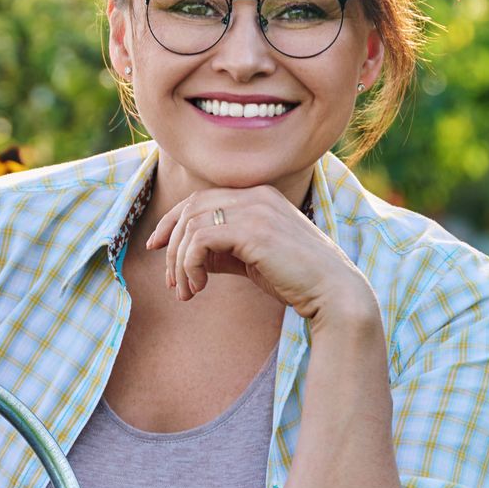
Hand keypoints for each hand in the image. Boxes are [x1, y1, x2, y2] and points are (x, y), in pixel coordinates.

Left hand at [141, 186, 376, 328]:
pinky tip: (199, 287)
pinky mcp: (253, 230)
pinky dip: (189, 265)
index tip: (156, 248)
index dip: (171, 222)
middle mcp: (256, 195)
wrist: (333, 292)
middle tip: (171, 283)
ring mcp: (256, 209)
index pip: (200, 199)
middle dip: (170, 245)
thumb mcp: (252, 260)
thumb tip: (188, 258)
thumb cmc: (296, 280)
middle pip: (190, 209)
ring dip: (178, 262)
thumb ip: (222, 252)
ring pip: (191, 226)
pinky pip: (200, 240)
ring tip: (186, 292)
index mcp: (258, 195)